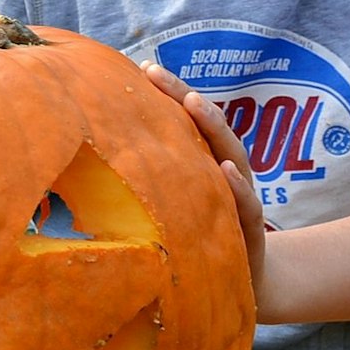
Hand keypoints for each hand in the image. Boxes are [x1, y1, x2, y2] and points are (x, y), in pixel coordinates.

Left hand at [143, 62, 265, 288]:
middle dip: (186, 97)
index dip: (170, 93)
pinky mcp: (249, 230)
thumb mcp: (177, 204)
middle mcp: (226, 173)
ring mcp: (241, 198)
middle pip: (210, 128)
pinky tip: (226, 170)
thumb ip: (156, 177)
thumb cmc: (203, 234)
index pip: (189, 122)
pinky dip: (239, 187)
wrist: (249, 282)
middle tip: (158, 74)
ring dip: (214, 128)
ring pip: (232, 157)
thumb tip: (100, 153)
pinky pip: (246, 206)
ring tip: (195, 103)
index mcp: (207, 164)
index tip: (143, 67)